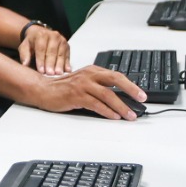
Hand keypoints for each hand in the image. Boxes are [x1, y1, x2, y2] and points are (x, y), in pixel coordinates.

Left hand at [19, 25, 71, 75]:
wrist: (40, 33)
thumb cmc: (31, 43)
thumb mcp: (25, 47)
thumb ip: (25, 55)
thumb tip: (25, 65)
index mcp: (40, 35)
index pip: (41, 49)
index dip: (41, 60)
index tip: (41, 71)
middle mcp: (52, 35)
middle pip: (52, 51)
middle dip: (51, 63)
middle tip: (50, 74)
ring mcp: (61, 40)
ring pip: (60, 53)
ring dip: (60, 64)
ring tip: (59, 74)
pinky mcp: (67, 45)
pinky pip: (67, 55)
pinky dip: (67, 63)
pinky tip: (67, 70)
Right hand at [30, 65, 144, 118]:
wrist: (43, 90)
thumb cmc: (64, 88)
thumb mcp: (84, 82)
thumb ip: (99, 86)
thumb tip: (120, 99)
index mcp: (93, 70)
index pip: (116, 75)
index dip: (131, 85)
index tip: (141, 94)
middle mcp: (89, 75)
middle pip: (115, 80)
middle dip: (131, 90)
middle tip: (141, 99)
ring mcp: (82, 85)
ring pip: (107, 94)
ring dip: (121, 106)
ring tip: (129, 115)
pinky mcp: (76, 96)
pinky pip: (96, 104)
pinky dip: (107, 111)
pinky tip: (114, 116)